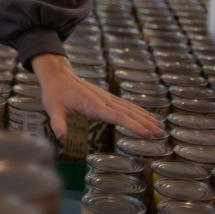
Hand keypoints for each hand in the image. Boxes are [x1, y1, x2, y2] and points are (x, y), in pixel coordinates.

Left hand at [34, 53, 166, 139]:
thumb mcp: (53, 109)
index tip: (146, 134)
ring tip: (162, 128)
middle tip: (162, 135)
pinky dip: (140, 111)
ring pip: (130, 108)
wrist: (57, 75)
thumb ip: (58, 124)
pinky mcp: (107, 97)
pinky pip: (126, 105)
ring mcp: (107, 98)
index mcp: (92, 105)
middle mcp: (103, 100)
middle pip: (129, 112)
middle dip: (146, 124)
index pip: (116, 116)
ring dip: (146, 117)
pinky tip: (149, 117)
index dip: (132, 125)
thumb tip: (61, 137)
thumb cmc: (55, 94)